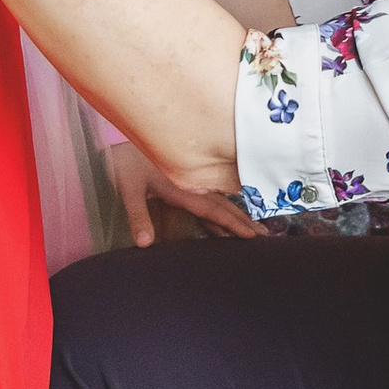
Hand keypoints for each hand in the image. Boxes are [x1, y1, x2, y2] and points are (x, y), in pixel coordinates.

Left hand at [106, 140, 259, 246]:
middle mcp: (192, 185)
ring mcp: (191, 183)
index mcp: (183, 187)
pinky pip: (211, 199)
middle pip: (224, 206)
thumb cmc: (124, 165)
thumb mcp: (127, 189)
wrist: (122, 145)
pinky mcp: (186, 183)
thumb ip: (137, 216)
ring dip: (238, 216)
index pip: (213, 210)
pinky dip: (223, 211)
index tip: (252, 235)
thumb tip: (144, 244)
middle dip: (245, 221)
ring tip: (256, 229)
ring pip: (221, 202)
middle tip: (266, 236)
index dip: (232, 223)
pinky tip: (230, 219)